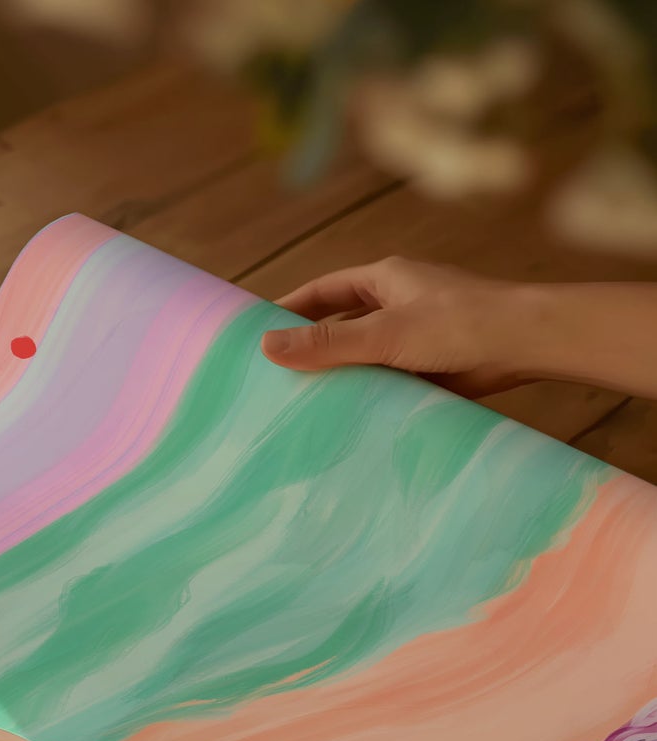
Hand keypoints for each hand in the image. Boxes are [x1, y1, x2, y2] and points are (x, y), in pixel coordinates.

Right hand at [260, 256, 533, 396]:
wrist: (527, 344)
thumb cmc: (459, 324)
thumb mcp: (383, 333)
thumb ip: (326, 343)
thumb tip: (265, 347)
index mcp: (385, 279)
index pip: (323, 290)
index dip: (290, 308)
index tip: (257, 332)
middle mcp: (398, 303)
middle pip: (341, 323)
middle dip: (311, 346)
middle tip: (273, 375)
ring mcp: (414, 335)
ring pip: (363, 355)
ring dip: (340, 374)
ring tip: (302, 403)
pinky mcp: (429, 366)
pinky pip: (386, 379)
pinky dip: (367, 394)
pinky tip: (346, 417)